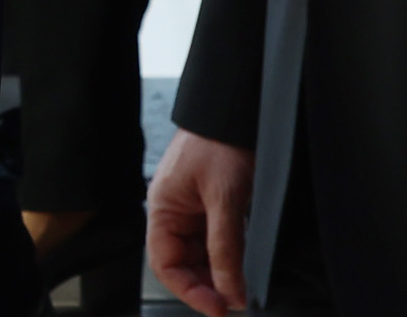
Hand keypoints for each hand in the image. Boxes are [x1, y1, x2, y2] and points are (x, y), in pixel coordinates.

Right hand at [147, 129, 256, 311]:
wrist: (234, 109)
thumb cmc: (218, 142)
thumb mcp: (225, 200)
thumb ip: (226, 249)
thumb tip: (231, 292)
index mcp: (162, 209)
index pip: (165, 264)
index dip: (189, 291)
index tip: (217, 307)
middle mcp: (174, 212)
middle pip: (184, 263)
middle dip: (207, 285)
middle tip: (234, 300)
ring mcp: (193, 209)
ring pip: (202, 255)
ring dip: (220, 272)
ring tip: (242, 285)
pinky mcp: (213, 204)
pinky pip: (216, 240)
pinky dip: (229, 255)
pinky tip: (244, 263)